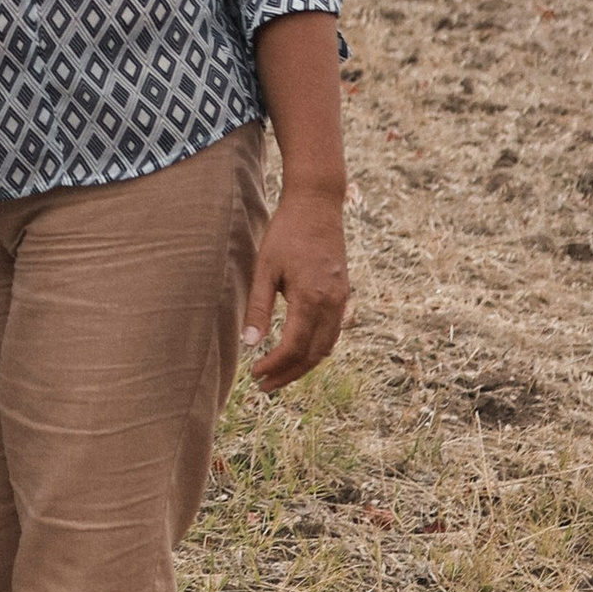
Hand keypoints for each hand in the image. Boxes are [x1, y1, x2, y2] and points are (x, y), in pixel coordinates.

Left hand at [241, 189, 349, 390]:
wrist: (318, 205)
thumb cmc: (286, 233)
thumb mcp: (264, 268)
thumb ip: (258, 307)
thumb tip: (249, 344)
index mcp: (311, 298)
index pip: (293, 347)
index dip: (273, 366)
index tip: (254, 374)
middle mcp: (332, 304)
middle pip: (313, 355)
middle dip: (289, 374)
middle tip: (265, 386)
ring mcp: (342, 299)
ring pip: (327, 347)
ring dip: (304, 365)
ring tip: (279, 374)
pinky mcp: (343, 294)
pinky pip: (333, 332)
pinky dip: (316, 349)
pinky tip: (298, 351)